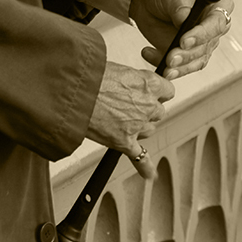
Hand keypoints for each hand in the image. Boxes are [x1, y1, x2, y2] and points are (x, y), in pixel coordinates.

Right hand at [86, 60, 174, 178]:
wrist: (73, 91)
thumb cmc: (92, 75)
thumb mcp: (118, 68)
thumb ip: (133, 79)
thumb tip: (132, 85)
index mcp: (149, 83)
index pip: (168, 91)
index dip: (158, 92)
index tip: (151, 93)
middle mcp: (148, 105)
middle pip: (158, 112)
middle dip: (147, 110)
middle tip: (129, 106)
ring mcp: (137, 126)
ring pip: (149, 130)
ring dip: (140, 127)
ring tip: (121, 120)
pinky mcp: (125, 142)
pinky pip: (140, 158)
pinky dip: (144, 167)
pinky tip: (149, 173)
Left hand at [129, 0, 232, 81]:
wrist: (146, 0)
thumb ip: (179, 6)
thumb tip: (184, 20)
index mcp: (217, 7)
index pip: (217, 24)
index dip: (202, 35)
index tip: (184, 40)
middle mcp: (212, 28)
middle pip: (206, 47)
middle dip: (187, 55)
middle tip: (170, 58)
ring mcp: (200, 43)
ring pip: (196, 61)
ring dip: (179, 67)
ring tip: (163, 65)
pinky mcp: (186, 55)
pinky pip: (181, 68)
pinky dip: (167, 68)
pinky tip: (150, 55)